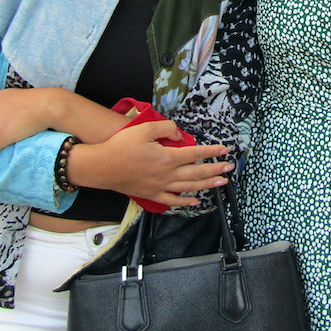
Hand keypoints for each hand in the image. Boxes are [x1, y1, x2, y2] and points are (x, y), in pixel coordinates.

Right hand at [71, 120, 232, 207]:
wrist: (101, 167)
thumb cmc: (121, 146)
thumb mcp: (143, 129)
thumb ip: (165, 128)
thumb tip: (179, 135)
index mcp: (167, 157)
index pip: (195, 153)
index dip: (212, 151)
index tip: (226, 149)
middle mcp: (167, 175)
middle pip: (197, 173)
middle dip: (216, 169)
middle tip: (230, 167)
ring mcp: (160, 187)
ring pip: (189, 188)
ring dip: (207, 185)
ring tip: (222, 182)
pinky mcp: (151, 195)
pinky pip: (172, 201)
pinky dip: (186, 202)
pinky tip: (196, 201)